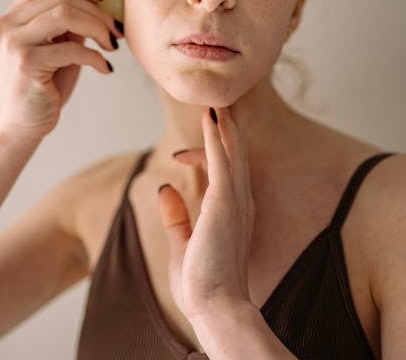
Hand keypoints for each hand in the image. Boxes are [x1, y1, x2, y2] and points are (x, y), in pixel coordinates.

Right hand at [0, 0, 121, 138]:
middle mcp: (7, 25)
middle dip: (98, 12)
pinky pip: (71, 48)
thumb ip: (70, 22)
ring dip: (98, 28)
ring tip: (111, 45)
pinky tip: (105, 68)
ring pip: (65, 15)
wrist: (23, 126)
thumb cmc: (45, 85)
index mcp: (13, 15)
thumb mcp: (58, 46)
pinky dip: (96, 57)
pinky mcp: (26, 64)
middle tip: (117, 31)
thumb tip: (102, 0)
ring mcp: (14, 43)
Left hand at [157, 106, 255, 320]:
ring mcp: (235, 202)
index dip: (203, 156)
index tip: (178, 155)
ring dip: (224, 124)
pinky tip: (210, 118)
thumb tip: (166, 188)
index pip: (222, 172)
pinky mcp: (225, 204)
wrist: (215, 307)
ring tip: (218, 98)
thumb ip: (177, 215)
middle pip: (235, 155)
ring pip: (232, 152)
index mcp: (232, 212)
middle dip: (227, 128)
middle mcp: (239, 202)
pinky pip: (221, 162)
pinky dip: (216, 137)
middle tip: (221, 102)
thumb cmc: (203, 282)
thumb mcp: (184, 242)